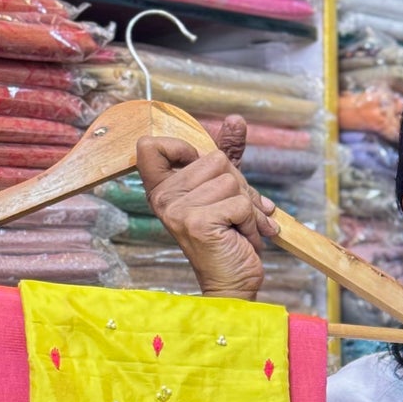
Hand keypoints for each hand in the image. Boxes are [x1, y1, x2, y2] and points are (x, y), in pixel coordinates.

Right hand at [135, 114, 277, 301]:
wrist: (232, 282)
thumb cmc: (228, 238)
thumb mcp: (225, 191)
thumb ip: (227, 154)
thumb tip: (236, 119)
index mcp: (163, 189)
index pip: (150, 146)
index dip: (182, 148)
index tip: (196, 170)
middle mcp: (164, 199)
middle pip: (215, 159)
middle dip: (237, 186)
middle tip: (234, 214)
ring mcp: (178, 211)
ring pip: (231, 181)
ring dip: (248, 207)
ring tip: (239, 228)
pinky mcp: (199, 223)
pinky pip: (240, 203)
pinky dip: (252, 222)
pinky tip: (242, 238)